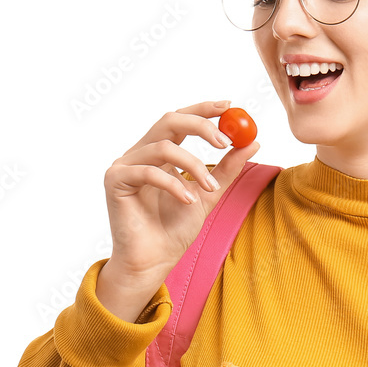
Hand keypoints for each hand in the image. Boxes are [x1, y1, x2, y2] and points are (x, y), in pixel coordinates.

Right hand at [101, 100, 260, 286]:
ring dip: (194, 165)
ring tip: (209, 189)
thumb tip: (253, 143)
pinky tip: (187, 201)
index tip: (230, 106)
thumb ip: (227, 169)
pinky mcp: (114, 180)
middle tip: (225, 141)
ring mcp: (125, 165)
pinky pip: (148, 171)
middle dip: (201, 126)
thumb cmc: (175, 230)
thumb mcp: (209, 194)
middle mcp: (141, 153)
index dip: (204, 109)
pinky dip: (173, 185)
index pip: (181, 119)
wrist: (154, 260)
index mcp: (160, 152)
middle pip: (169, 120)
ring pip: (163, 147)